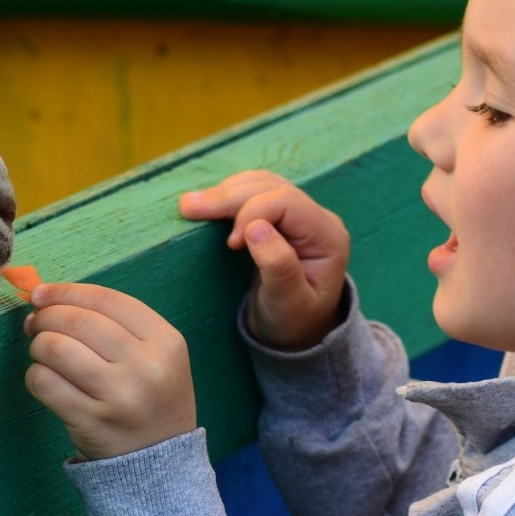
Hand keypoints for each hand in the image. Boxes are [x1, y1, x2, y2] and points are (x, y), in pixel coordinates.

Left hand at [22, 283, 195, 460]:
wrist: (160, 462)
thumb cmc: (150, 398)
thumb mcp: (157, 356)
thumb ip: (113, 324)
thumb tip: (46, 299)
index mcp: (166, 342)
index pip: (107, 300)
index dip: (66, 291)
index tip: (42, 294)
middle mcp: (146, 366)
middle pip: (78, 321)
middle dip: (46, 316)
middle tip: (36, 323)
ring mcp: (119, 396)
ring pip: (56, 348)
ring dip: (38, 345)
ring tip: (42, 352)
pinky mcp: (91, 422)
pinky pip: (45, 383)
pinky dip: (35, 375)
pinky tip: (43, 379)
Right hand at [179, 170, 348, 349]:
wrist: (298, 332)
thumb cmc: (295, 321)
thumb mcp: (289, 304)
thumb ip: (279, 266)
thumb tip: (256, 228)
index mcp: (327, 236)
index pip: (286, 202)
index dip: (252, 213)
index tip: (230, 245)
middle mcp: (317, 217)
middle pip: (269, 187)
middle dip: (228, 196)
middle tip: (188, 208)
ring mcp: (299, 213)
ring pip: (260, 183)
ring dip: (224, 191)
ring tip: (191, 204)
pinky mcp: (280, 216)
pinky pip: (253, 192)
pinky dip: (229, 194)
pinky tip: (209, 203)